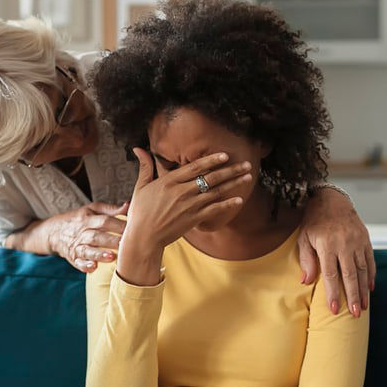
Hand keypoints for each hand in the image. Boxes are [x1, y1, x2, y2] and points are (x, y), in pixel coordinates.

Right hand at [46, 201, 129, 272]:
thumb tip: (129, 205)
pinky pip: (78, 262)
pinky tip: (94, 267)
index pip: (104, 221)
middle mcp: (82, 232)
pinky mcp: (73, 258)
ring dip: (99, 254)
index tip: (133, 229)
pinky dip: (85, 266)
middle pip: (97, 236)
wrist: (53, 231)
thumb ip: (110, 209)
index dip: (118, 225)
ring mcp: (76, 246)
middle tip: (125, 244)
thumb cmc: (79, 219)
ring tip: (112, 257)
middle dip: (111, 240)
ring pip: (87, 250)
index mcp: (88, 218)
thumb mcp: (92, 209)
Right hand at [122, 148, 252, 252]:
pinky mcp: (193, 219)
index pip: (195, 167)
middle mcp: (182, 191)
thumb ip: (145, 166)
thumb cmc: (140, 212)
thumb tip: (138, 148)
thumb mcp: (140, 187)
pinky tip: (239, 200)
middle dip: (231, 170)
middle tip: (246, 164)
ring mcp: (189, 206)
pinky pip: (214, 210)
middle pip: (211, 177)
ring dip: (234, 184)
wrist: (144, 237)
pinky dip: (227, 205)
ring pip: (216, 192)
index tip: (225, 155)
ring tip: (248, 177)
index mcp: (169, 181)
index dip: (212, 160)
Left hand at [298, 186, 373, 316]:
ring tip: (364, 306)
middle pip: (350, 275)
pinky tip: (371, 288)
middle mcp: (344, 244)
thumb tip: (306, 282)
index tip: (334, 309)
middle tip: (355, 314)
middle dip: (353, 296)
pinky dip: (371, 275)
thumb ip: (306, 260)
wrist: (332, 200)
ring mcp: (357, 241)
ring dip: (364, 290)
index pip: (331, 274)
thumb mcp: (304, 238)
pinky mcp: (365, 239)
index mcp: (327, 245)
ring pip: (363, 270)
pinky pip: (370, 260)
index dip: (333, 293)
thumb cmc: (314, 221)